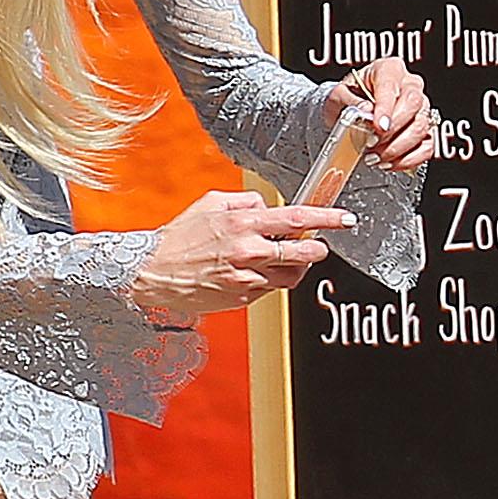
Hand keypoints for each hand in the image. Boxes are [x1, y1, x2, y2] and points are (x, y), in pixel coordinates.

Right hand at [131, 189, 352, 321]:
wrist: (152, 273)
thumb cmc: (179, 238)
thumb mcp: (210, 204)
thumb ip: (244, 202)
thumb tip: (268, 205)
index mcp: (242, 223)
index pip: (296, 219)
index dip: (326, 219)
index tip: (345, 219)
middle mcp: (248, 250)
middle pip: (302, 252)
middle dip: (318, 250)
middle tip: (319, 246)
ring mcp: (247, 277)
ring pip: (291, 275)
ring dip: (295, 267)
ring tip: (282, 259)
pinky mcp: (243, 296)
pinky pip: (271, 288)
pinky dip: (271, 279)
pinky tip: (255, 271)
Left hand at [332, 57, 433, 170]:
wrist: (349, 113)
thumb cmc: (347, 99)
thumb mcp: (338, 96)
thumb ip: (350, 102)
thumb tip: (366, 110)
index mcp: (389, 70)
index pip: (391, 86)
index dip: (386, 108)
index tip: (378, 127)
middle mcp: (410, 86)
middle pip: (414, 104)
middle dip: (393, 129)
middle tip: (372, 143)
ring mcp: (421, 109)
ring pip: (422, 128)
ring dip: (397, 148)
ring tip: (375, 156)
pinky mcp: (425, 131)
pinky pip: (427, 147)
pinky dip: (407, 160)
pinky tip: (388, 162)